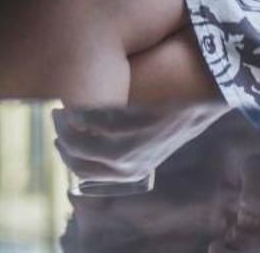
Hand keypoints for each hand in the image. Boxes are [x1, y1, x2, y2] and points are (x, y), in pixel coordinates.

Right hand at [53, 102, 229, 184]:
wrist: (203, 87)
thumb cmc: (176, 107)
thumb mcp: (152, 136)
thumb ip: (128, 141)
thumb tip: (100, 135)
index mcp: (133, 169)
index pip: (86, 172)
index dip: (68, 156)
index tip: (60, 139)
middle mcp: (131, 162)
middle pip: (80, 159)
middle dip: (62, 141)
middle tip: (55, 118)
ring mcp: (134, 142)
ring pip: (84, 142)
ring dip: (65, 127)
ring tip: (59, 107)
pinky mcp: (137, 120)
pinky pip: (96, 120)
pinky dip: (81, 113)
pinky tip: (75, 101)